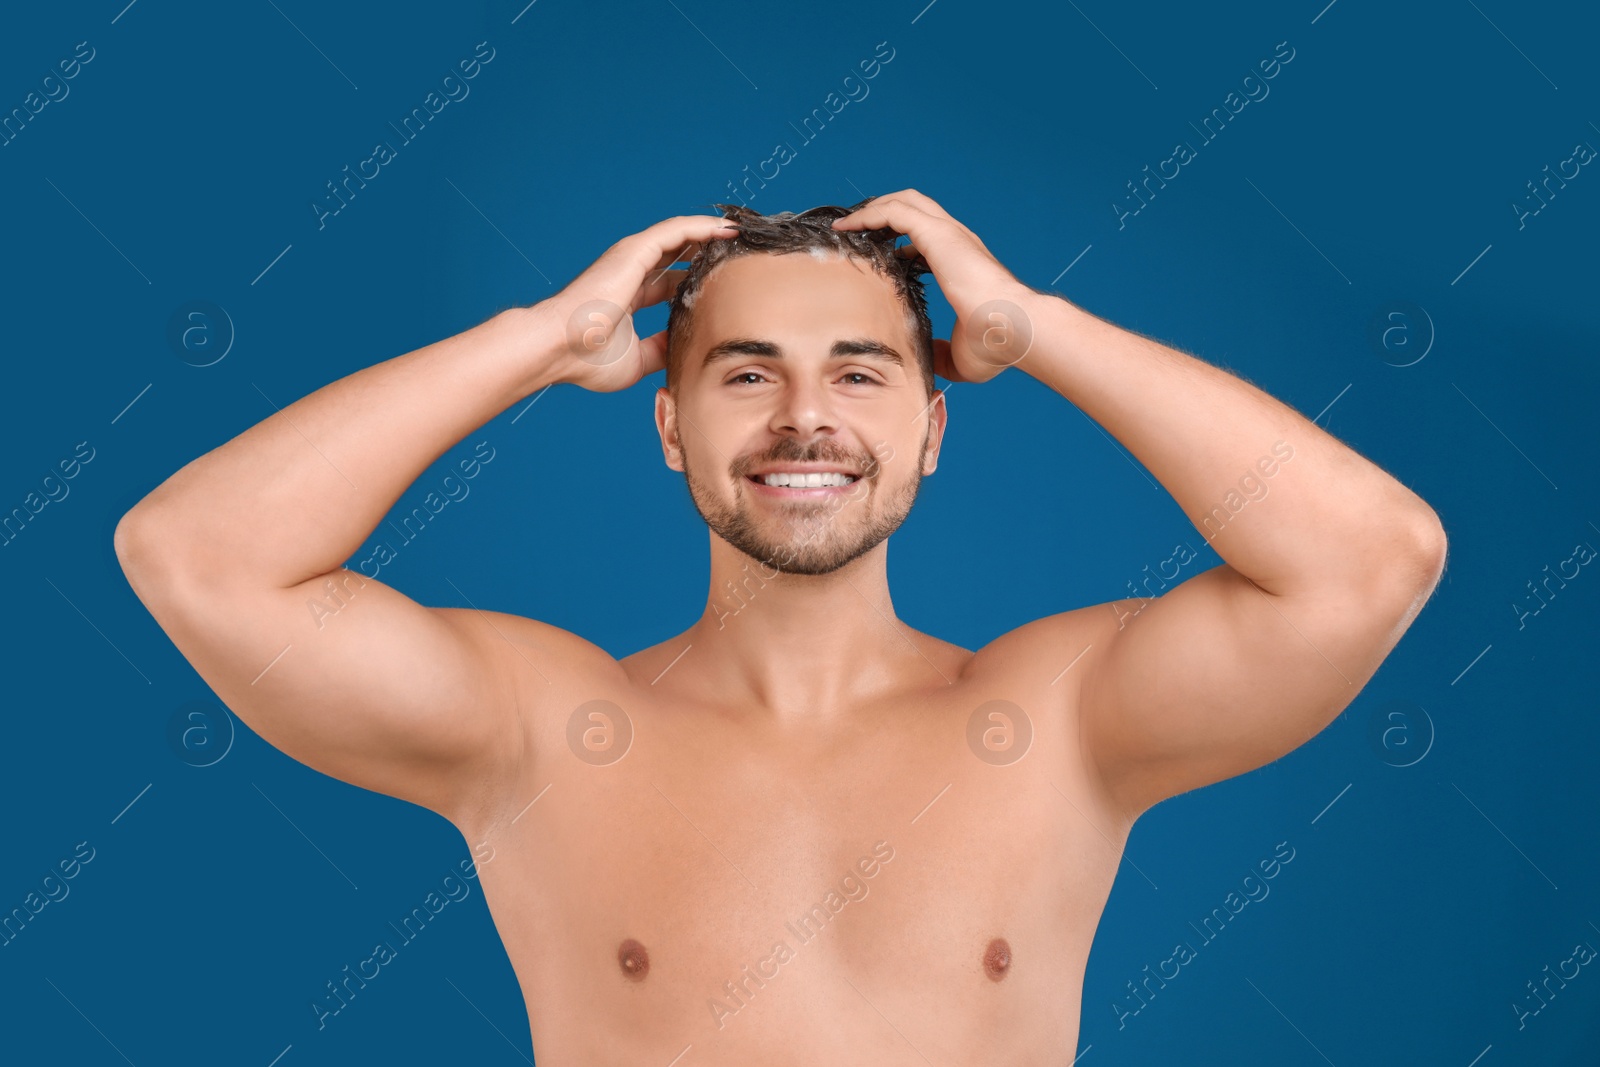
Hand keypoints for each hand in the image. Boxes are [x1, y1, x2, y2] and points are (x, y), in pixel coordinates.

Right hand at [533, 215, 739, 391]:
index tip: (727, 285)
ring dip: (711, 234)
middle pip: (678, 256)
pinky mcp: (633, 250)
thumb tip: (683, 348)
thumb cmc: (585, 359)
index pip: (670, 283)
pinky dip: (702, 227)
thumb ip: (661, 349)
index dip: (697, 283)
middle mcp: (630, 273)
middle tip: (742, 255)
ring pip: (680, 236)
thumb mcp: (637, 361)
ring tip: (741, 234)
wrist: (558, 348)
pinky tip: (726, 228)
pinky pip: (676, 230)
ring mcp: (631, 259)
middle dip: (709, 254)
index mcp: (629, 297)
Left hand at [832, 189, 1033, 383]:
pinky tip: (849, 227)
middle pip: (916, 208)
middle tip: (856, 229)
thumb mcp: (960, 355)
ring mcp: (950, 234)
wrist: (1014, 330)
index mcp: (963, 262)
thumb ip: (941, 353)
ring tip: (847, 224)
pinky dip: (869, 215)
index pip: (928, 238)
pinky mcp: (940, 235)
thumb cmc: (998, 344)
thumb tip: (926, 360)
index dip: (900, 241)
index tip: (877, 253)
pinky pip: (895, 212)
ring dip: (873, 209)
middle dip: (884, 212)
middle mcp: (958, 241)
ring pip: (905, 202)